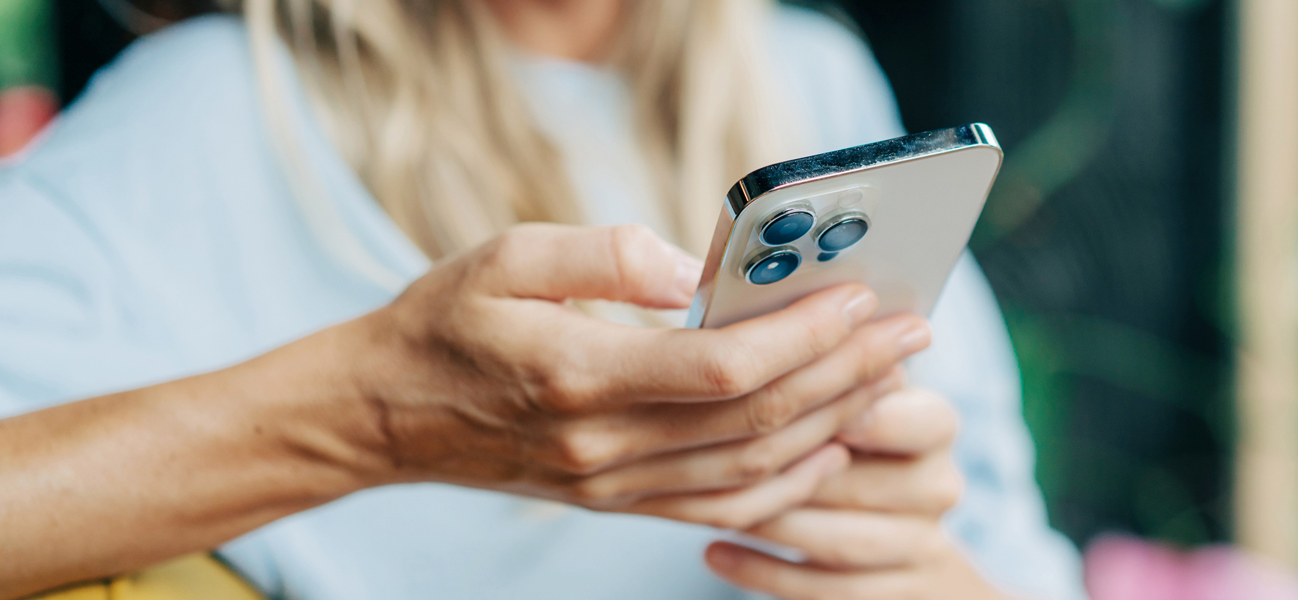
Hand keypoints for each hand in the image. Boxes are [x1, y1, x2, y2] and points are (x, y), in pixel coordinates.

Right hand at [333, 224, 931, 528]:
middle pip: (756, 421)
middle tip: (911, 330)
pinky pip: (721, 508)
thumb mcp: (506, 255)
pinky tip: (828, 448)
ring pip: (752, 470)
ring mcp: (612, 486)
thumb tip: (697, 270)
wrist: (386, 414)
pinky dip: (787, 485)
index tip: (862, 297)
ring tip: (888, 376)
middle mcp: (604, 446)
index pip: (722, 369)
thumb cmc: (444, 322)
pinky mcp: (616, 503)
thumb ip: (607, 254)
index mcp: (579, 375)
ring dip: (832, 424)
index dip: (804, 336)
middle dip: (847, 373)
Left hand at [704, 387, 1014, 598]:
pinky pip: (825, 589)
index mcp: (934, 427)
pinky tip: (713, 551)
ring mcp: (918, 547)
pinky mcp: (891, 595)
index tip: (815, 408)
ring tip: (711, 503)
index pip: (924, 419)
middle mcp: (937, 487)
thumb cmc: (859, 444)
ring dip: (773, 522)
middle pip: (865, 483)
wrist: (909, 548)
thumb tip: (762, 334)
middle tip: (725, 457)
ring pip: (841, 541)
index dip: (873, 417)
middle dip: (794, 473)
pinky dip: (763, 571)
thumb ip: (829, 372)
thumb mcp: (857, 399)